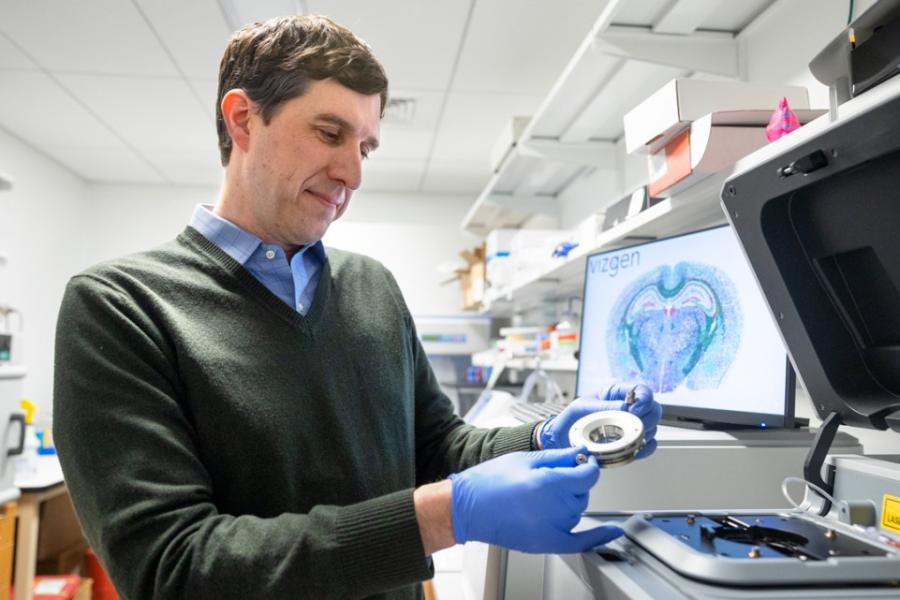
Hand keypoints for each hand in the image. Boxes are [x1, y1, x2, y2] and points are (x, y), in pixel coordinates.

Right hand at [448, 447, 622, 553]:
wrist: (469, 508)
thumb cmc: (490, 481)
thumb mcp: (526, 458)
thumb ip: (559, 457)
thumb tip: (582, 453)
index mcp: (550, 482)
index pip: (589, 474)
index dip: (589, 465)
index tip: (585, 462)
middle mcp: (555, 507)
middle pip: (583, 492)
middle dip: (574, 482)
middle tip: (552, 476)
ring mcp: (553, 527)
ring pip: (578, 510)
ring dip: (571, 500)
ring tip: (544, 494)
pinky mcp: (547, 542)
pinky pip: (581, 541)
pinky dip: (600, 536)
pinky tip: (614, 531)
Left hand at [538, 382, 660, 458]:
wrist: (562, 440)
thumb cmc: (571, 419)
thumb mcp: (583, 407)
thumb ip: (604, 406)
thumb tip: (625, 408)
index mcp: (617, 394)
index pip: (642, 390)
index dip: (644, 399)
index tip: (634, 410)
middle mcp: (628, 408)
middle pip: (653, 409)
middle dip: (646, 418)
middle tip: (631, 426)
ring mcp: (631, 426)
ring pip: (653, 427)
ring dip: (644, 433)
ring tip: (627, 438)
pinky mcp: (630, 443)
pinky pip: (648, 445)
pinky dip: (645, 448)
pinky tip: (634, 449)